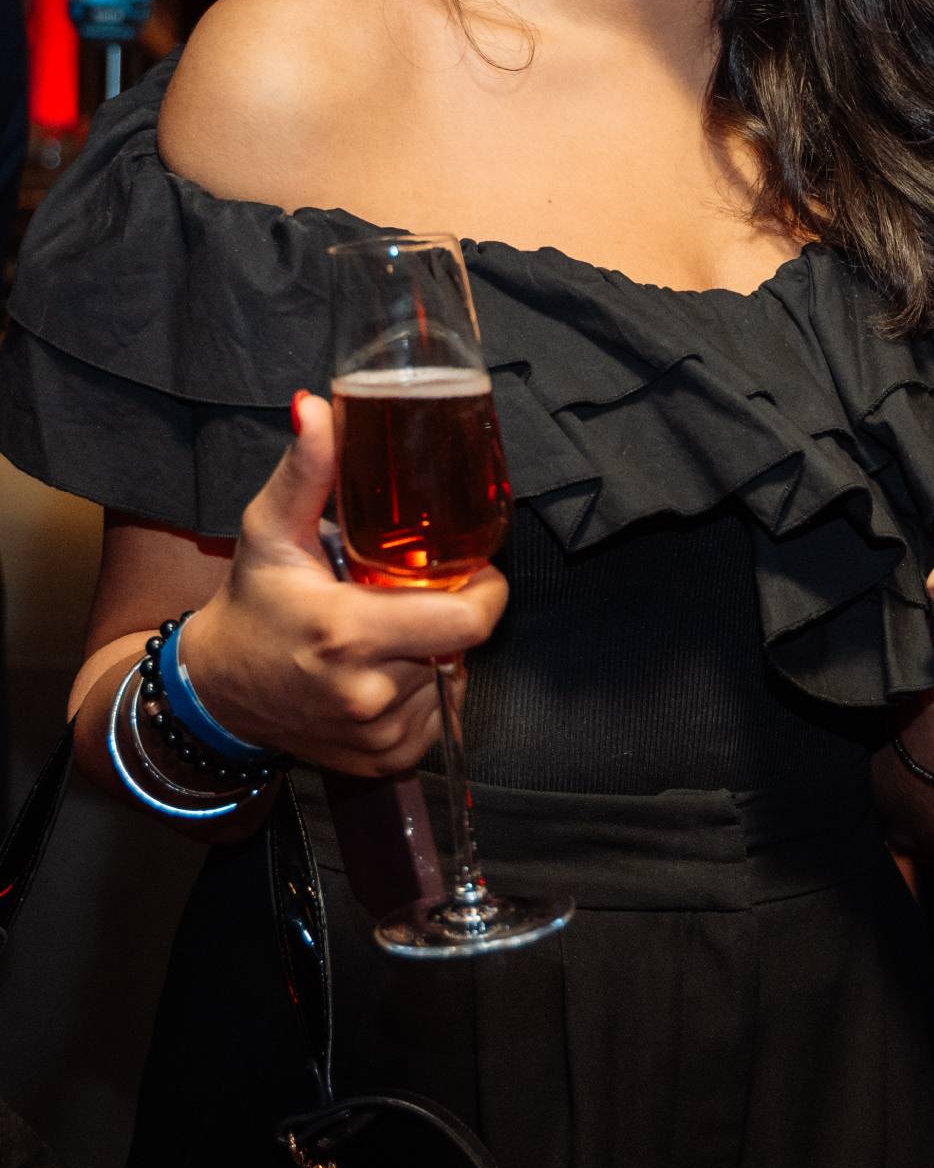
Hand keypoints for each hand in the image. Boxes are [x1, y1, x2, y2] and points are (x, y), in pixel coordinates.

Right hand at [179, 393, 507, 776]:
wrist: (216, 693)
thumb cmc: (251, 605)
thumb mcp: (271, 531)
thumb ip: (306, 470)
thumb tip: (316, 406)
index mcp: (349, 634)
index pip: (469, 620)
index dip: (484, 590)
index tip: (467, 571)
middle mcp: (368, 693)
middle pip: (461, 645)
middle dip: (448, 616)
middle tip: (410, 597)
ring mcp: (376, 735)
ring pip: (449, 679)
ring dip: (434, 654)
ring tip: (387, 634)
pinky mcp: (381, 761)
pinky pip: (436, 718)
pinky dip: (422, 692)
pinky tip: (383, 671)